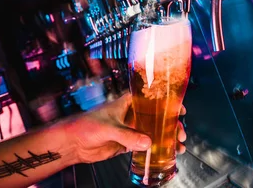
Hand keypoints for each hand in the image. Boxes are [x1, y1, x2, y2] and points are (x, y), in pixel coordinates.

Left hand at [63, 93, 186, 163]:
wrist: (72, 143)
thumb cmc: (86, 126)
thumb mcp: (109, 128)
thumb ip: (128, 135)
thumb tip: (148, 142)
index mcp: (129, 102)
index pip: (153, 98)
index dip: (168, 102)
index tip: (180, 110)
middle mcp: (133, 114)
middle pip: (158, 117)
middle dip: (172, 125)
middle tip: (181, 134)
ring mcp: (131, 129)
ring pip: (154, 131)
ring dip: (167, 138)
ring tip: (179, 147)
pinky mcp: (128, 143)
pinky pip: (146, 145)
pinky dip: (157, 149)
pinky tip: (166, 153)